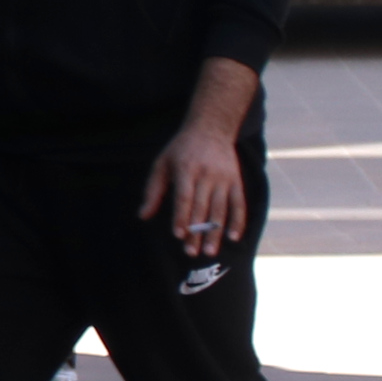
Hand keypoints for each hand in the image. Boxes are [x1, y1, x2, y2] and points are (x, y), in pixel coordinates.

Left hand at [139, 120, 248, 257]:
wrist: (211, 128)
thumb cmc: (181, 150)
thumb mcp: (162, 163)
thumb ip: (153, 190)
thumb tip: (142, 216)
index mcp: (186, 169)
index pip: (184, 197)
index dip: (181, 216)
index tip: (178, 235)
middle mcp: (206, 174)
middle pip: (202, 207)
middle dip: (196, 231)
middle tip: (191, 252)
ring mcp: (224, 178)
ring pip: (220, 209)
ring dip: (216, 232)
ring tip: (209, 251)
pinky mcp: (236, 181)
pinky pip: (239, 204)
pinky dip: (238, 221)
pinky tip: (233, 237)